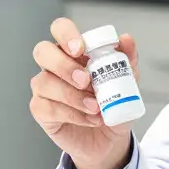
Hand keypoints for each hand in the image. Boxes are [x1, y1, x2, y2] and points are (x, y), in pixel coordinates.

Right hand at [30, 17, 139, 168]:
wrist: (110, 139)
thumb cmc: (113, 104)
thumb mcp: (127, 82)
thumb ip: (127, 60)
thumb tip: (126, 39)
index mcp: (73, 51)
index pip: (60, 29)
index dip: (66, 34)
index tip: (81, 49)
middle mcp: (54, 66)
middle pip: (42, 51)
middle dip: (64, 65)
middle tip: (86, 80)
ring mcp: (45, 88)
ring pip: (43, 82)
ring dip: (72, 95)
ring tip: (96, 108)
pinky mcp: (41, 110)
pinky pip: (46, 107)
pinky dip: (71, 114)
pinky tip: (89, 119)